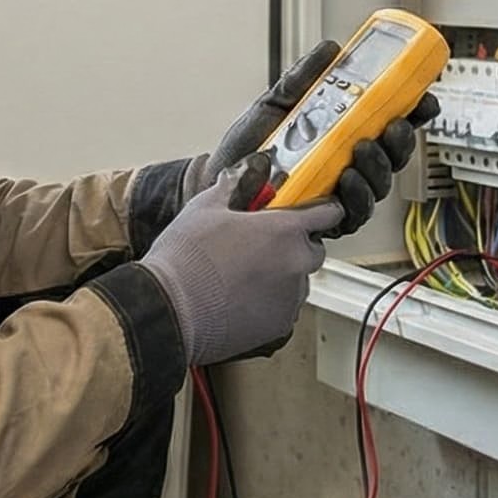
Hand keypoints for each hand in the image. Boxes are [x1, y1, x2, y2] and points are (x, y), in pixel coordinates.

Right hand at [138, 156, 344, 366]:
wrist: (169, 310)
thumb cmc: (185, 260)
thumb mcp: (206, 208)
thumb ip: (235, 185)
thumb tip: (244, 171)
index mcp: (284, 230)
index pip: (328, 213)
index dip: (321, 209)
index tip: (316, 210)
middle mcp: (296, 264)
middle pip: (314, 250)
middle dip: (294, 246)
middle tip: (262, 245)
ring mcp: (290, 298)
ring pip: (298, 281)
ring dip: (282, 276)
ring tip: (244, 276)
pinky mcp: (279, 326)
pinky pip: (284, 309)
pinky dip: (270, 304)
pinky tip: (241, 298)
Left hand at [187, 43, 442, 236]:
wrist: (216, 183)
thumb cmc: (249, 148)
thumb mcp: (277, 104)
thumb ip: (304, 79)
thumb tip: (330, 48)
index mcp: (344, 136)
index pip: (389, 124)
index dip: (413, 113)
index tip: (424, 100)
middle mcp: (348, 166)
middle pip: (393, 156)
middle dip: (401, 140)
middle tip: (393, 125)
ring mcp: (339, 195)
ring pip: (379, 185)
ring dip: (379, 167)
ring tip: (364, 148)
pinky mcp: (324, 221)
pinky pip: (353, 214)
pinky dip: (356, 197)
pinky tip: (348, 180)